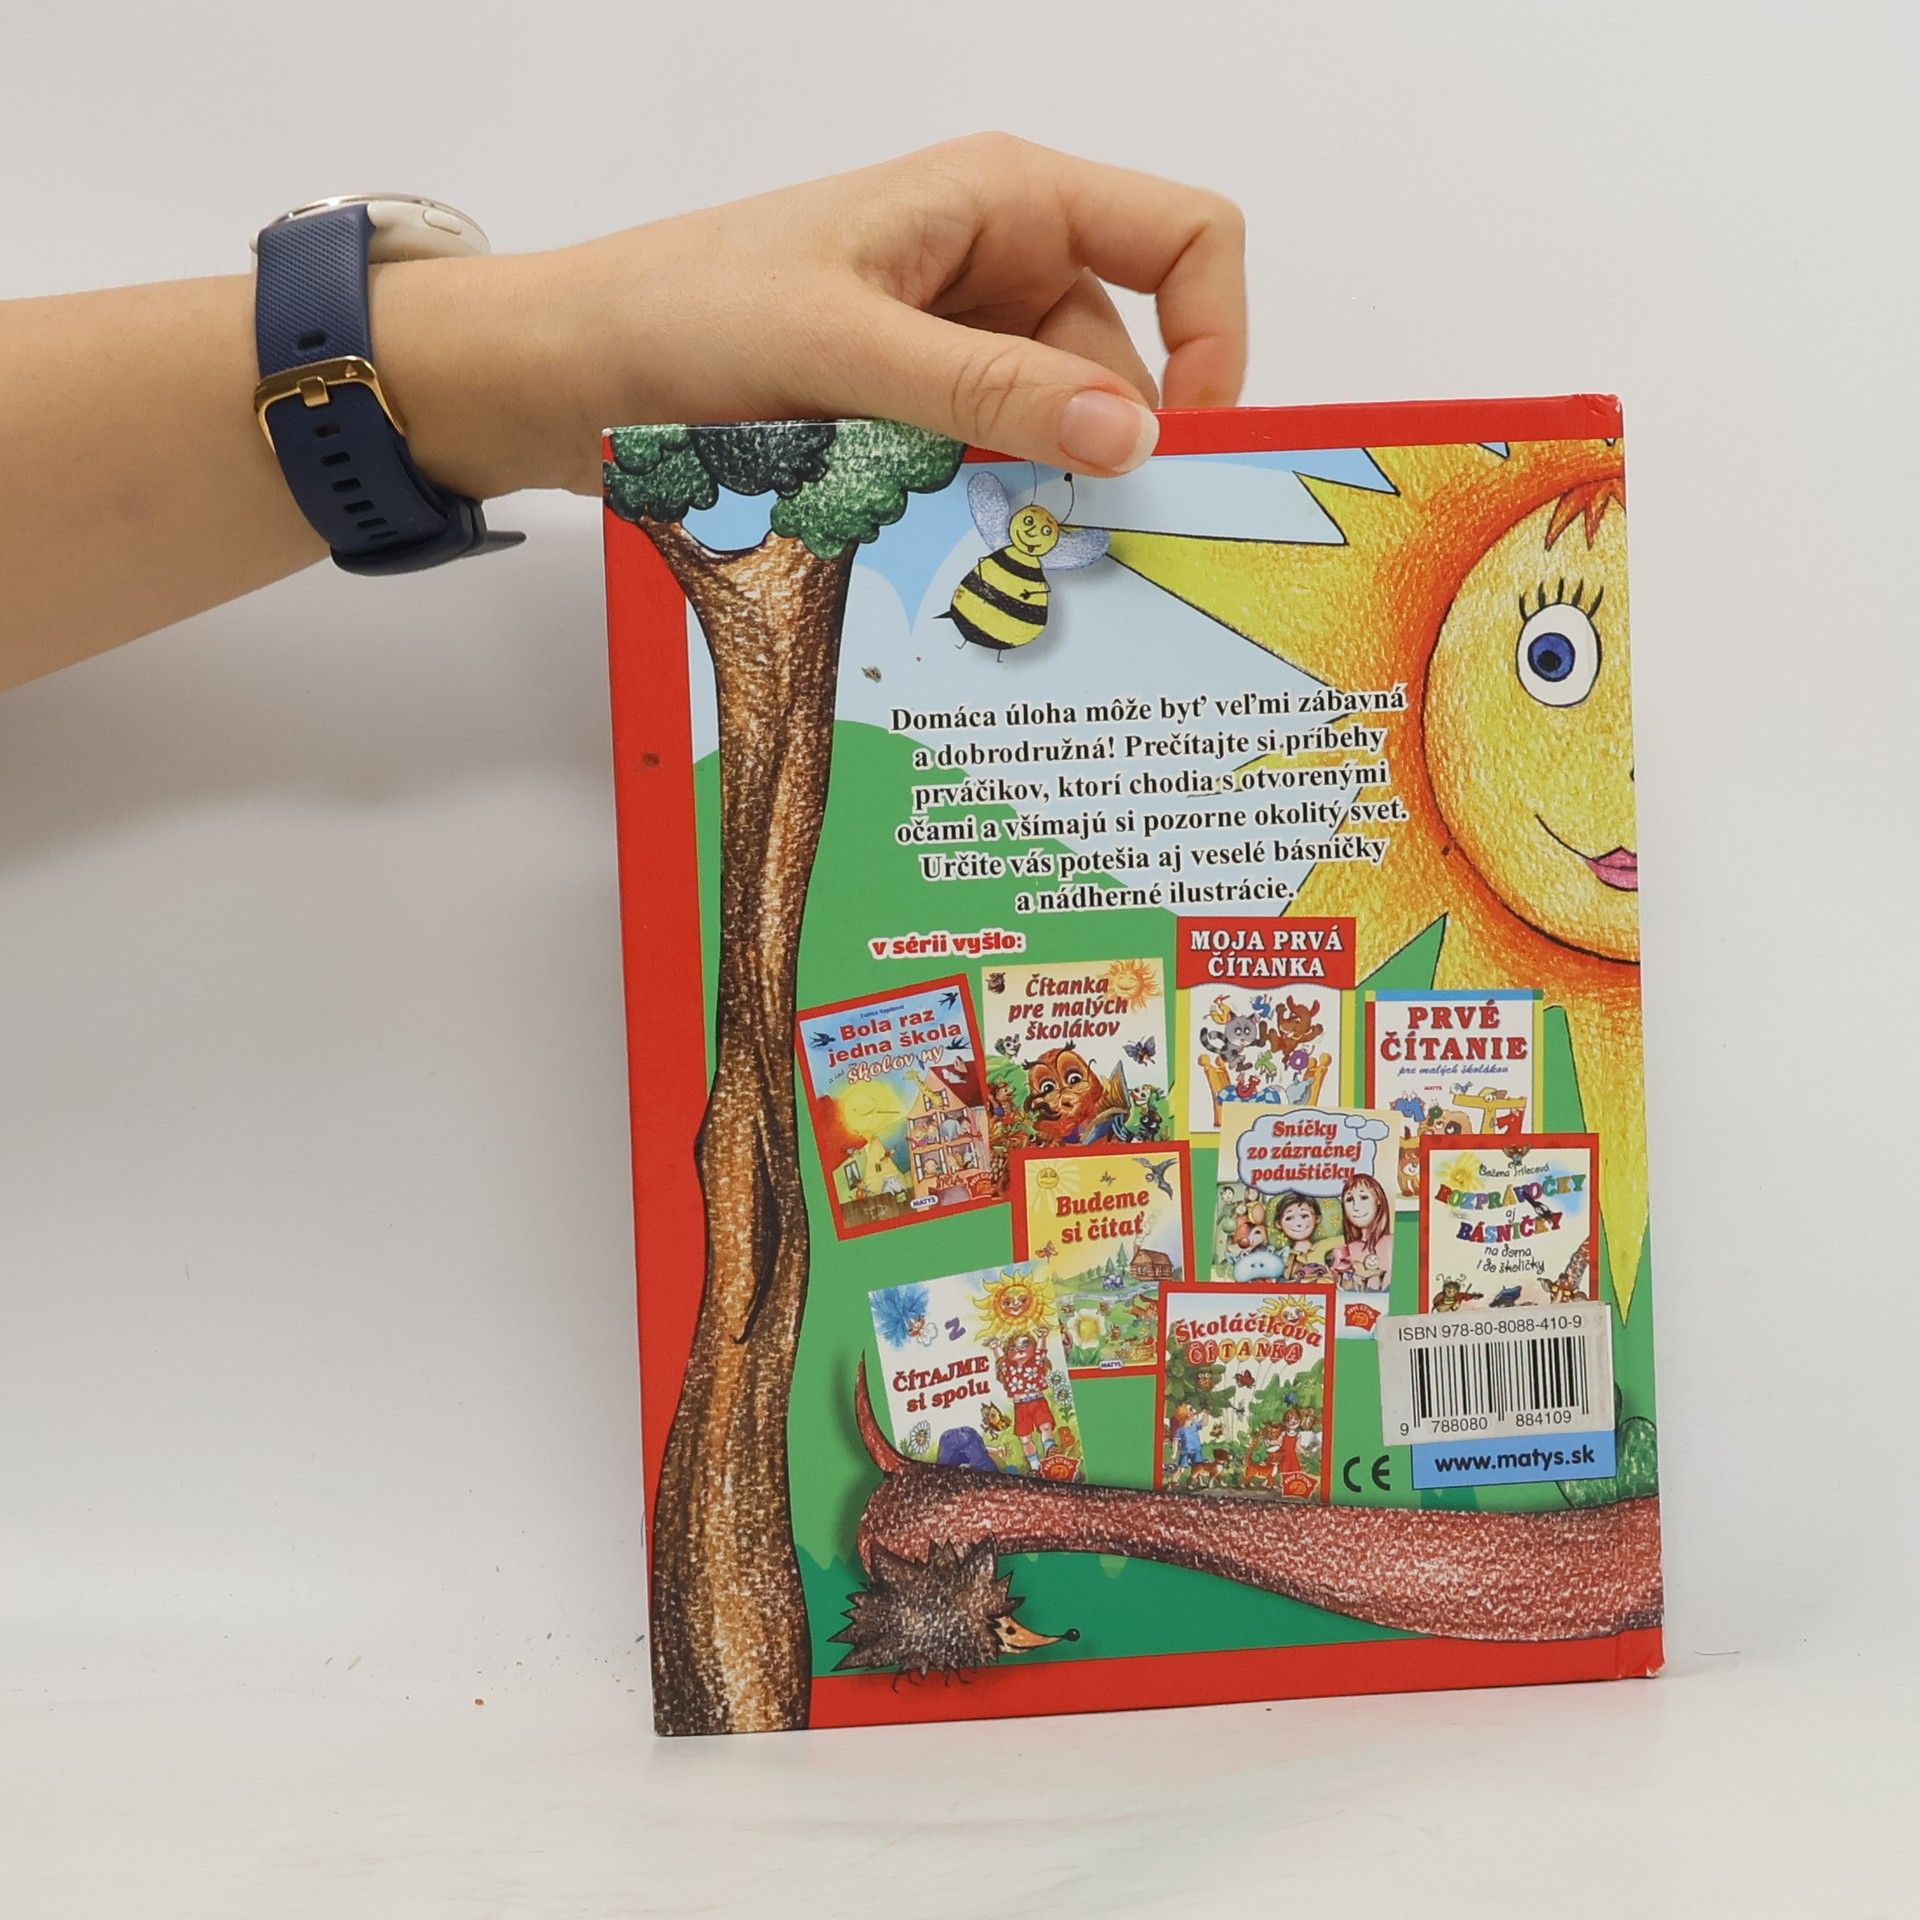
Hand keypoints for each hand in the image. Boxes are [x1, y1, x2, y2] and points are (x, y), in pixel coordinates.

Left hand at [379, 134, 1246, 498]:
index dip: (1216, 337)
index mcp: (1005, 202)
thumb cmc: (684, 315)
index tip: (1183, 448)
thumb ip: (990, 392)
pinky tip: (947, 552)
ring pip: (1057, 431)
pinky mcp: (914, 408)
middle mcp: (997, 266)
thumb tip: (1134, 436)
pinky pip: (993, 463)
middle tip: (1072, 547)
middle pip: (1125, 363)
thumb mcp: (846, 350)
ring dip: (1033, 493)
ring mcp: (955, 344)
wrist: (565, 372)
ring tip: (976, 550)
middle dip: (1108, 451)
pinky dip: (984, 509)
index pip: (1185, 239)